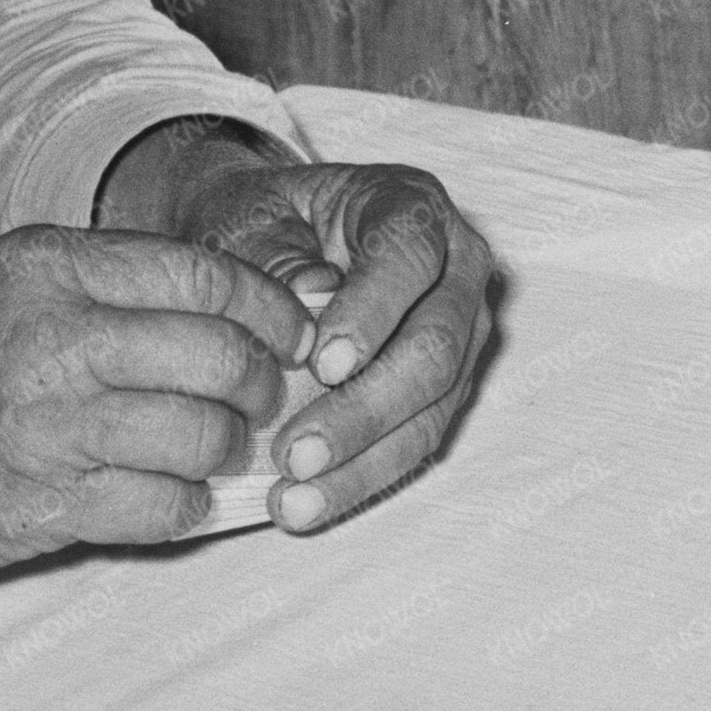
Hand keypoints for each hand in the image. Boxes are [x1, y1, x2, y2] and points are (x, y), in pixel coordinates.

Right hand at [0, 224, 316, 603]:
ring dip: (225, 454)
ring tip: (211, 457)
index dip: (270, 311)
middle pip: (223, 357)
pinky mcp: (43, 506)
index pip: (209, 276)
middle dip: (263, 387)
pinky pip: (163, 508)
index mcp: (53, 270)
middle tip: (261, 405)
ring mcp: (51, 426)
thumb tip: (222, 304)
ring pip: (203, 436)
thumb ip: (102, 287)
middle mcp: (58, 338)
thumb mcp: (1, 283)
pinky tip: (169, 500)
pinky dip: (186, 509)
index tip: (290, 335)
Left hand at [94, 130, 499, 525]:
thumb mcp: (249, 221)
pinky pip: (418, 440)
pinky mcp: (446, 388)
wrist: (268, 241)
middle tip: (295, 451)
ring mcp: (461, 330)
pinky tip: (307, 505)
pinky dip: (363, 477)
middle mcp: (456, 266)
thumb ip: (276, 256)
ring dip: (365, 459)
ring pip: (436, 405)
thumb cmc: (259, 226)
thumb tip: (310, 297)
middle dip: (365, 407)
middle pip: (436, 344)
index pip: (408, 255)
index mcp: (411, 205)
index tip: (320, 365)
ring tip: (294, 496)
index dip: (371, 311)